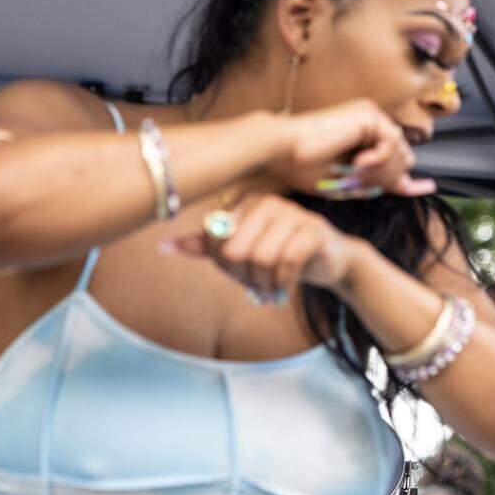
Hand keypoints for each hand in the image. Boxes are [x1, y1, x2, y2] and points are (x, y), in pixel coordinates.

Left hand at [163, 193, 365, 300]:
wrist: (330, 258)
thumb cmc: (281, 251)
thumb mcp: (242, 248)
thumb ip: (207, 246)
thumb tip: (164, 246)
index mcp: (245, 201)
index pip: (215, 238)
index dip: (224, 266)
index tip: (240, 275)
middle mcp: (267, 201)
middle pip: (235, 251)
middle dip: (243, 278)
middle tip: (255, 290)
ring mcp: (293, 213)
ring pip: (261, 258)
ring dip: (264, 285)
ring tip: (269, 293)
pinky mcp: (313, 231)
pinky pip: (288, 262)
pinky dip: (282, 284)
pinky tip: (283, 292)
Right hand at [269, 98, 436, 199]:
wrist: (282, 153)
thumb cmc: (305, 169)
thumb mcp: (348, 183)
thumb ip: (376, 182)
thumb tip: (405, 183)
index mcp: (363, 137)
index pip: (396, 158)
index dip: (412, 179)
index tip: (428, 188)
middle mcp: (371, 123)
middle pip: (404, 160)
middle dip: (387, 178)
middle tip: (358, 179)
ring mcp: (371, 116)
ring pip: (401, 154)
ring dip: (380, 171)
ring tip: (354, 171)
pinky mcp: (369, 114)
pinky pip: (392, 145)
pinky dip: (379, 159)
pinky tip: (358, 161)